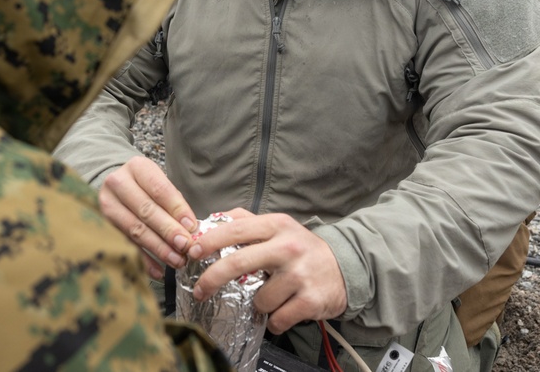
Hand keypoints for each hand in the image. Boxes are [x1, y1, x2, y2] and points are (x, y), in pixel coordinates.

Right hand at [99, 156, 198, 279]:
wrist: (115, 185)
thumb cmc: (145, 186)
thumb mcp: (159, 183)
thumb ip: (174, 202)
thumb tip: (190, 228)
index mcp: (137, 168)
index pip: (159, 190)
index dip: (176, 209)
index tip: (191, 227)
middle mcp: (117, 184)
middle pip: (146, 211)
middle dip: (168, 231)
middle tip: (185, 246)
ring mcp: (106, 205)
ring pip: (135, 230)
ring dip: (158, 248)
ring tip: (177, 260)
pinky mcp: (102, 225)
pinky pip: (126, 245)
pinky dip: (143, 260)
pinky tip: (158, 271)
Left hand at [188, 208, 347, 333]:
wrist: (347, 268)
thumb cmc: (303, 249)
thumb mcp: (280, 227)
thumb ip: (246, 220)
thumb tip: (212, 219)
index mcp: (277, 226)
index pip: (236, 229)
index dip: (210, 241)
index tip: (192, 252)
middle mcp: (288, 247)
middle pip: (238, 263)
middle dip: (212, 279)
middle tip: (200, 290)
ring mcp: (300, 274)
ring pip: (258, 299)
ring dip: (259, 304)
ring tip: (274, 296)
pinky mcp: (310, 300)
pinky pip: (276, 319)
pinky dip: (276, 320)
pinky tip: (286, 309)